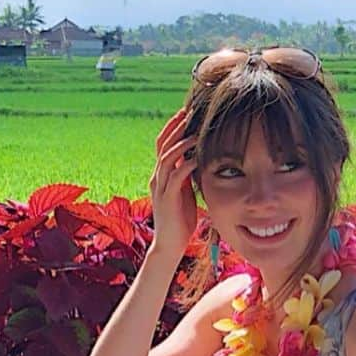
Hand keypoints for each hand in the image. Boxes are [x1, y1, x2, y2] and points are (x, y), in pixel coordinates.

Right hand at [149, 106, 198, 253]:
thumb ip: (187, 177)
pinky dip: (185, 165)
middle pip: (163, 145)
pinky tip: (196, 158)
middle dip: (175, 127)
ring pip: (167, 158)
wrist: (170, 244)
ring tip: (194, 131)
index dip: (174, 127)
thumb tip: (198, 160)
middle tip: (188, 111)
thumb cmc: (180, 220)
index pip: (164, 144)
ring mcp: (160, 187)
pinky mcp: (167, 199)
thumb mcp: (184, 193)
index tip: (187, 113)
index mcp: (162, 175)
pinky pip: (175, 178)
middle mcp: (157, 177)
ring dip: (181, 143)